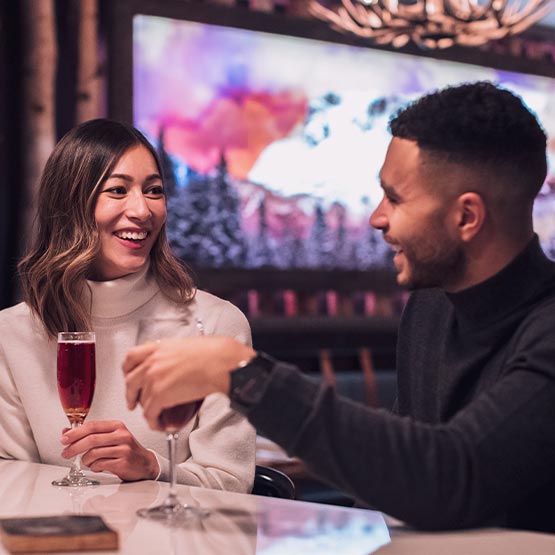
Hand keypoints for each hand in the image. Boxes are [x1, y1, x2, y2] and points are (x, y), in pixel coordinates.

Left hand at [60, 420, 159, 480]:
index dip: (75, 432)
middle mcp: (122, 435)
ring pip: (93, 454)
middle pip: (91, 439)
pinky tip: (98, 466)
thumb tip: (66, 431)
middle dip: (74, 447)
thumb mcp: (110, 437)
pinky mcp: (123, 462)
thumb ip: (90, 434)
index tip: (64, 439)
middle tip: (66, 453)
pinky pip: (99, 465)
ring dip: (85, 460)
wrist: (145, 463)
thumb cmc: (125, 449)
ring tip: (87, 462)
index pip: (92, 426)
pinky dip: (94, 467)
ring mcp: (123, 449)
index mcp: (117, 426)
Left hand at [122, 336, 254, 429]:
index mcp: (159, 348)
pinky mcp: (159, 395)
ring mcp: (153, 378)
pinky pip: (150, 413)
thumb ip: (173, 353)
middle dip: (131, 394)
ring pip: (141, 400)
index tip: (129, 376)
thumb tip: (174, 362)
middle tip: (134, 401)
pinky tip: (159, 424)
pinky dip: (153, 422)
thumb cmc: (213, 353)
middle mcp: (152, 362)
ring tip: (154, 416)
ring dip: (147, 410)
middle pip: (130, 381)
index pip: (131, 358)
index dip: (128, 371)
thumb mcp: (187, 345)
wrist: (222, 362)